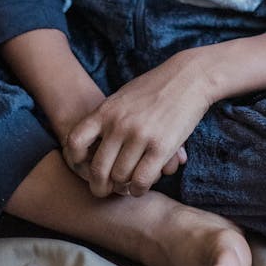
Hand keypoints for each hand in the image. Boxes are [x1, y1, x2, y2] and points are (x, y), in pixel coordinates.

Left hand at [62, 49, 214, 197]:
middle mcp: (119, 124)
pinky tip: (142, 185)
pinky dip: (139, 189)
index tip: (85, 166)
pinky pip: (141, 180)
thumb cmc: (156, 86)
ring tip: (129, 183)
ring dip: (124, 186)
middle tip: (106, 190)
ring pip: (120, 178)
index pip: (75, 141)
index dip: (76, 159)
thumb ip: (108, 117)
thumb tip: (92, 143)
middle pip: (98, 169)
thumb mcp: (125, 95)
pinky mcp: (161, 146)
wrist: (190, 76)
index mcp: (107, 110)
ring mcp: (140, 135)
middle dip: (100, 186)